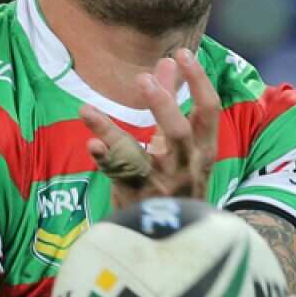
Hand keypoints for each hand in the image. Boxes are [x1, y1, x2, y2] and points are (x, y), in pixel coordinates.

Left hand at [79, 48, 220, 208]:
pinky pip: (116, 179)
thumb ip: (174, 101)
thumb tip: (170, 60)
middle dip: (162, 105)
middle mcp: (185, 168)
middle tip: (142, 79)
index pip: (209, 112)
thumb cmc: (177, 182)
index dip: (199, 81)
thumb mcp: (180, 144)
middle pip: (180, 134)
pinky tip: (92, 144)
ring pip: (137, 158)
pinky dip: (104, 160)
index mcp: (203, 151)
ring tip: (86, 110)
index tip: (184, 54)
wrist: (175, 242)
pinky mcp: (135, 201)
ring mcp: (159, 187)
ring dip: (112, 133)